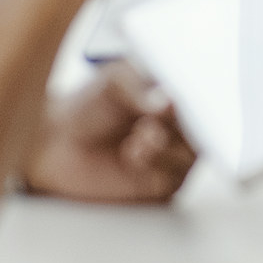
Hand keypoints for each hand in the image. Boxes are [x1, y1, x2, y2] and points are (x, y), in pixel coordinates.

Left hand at [24, 65, 196, 203]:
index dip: (202, 94)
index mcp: (175, 95)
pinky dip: (159, 163)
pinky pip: (177, 174)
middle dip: (186, 120)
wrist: (57, 145)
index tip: (189, 93)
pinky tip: (134, 153)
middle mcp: (180, 125)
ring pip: (194, 151)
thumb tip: (168, 102)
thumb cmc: (87, 108)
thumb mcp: (114, 81)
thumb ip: (140, 87)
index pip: (204, 95)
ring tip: (142, 135)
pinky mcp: (164, 182)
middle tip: (164, 113)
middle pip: (206, 125)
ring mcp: (174, 154)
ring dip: (169, 143)